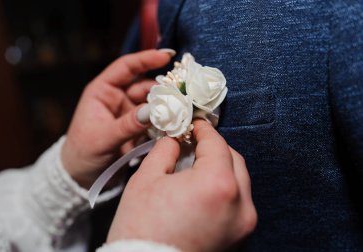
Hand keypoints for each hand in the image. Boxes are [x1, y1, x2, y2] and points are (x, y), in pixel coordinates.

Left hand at [61, 49, 173, 187]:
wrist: (81, 177)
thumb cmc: (82, 153)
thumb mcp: (103, 138)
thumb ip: (127, 125)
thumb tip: (152, 111)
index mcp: (103, 92)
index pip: (126, 68)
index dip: (145, 59)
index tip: (167, 55)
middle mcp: (118, 98)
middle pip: (145, 86)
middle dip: (163, 88)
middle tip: (182, 92)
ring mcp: (130, 114)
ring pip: (153, 104)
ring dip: (167, 107)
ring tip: (182, 110)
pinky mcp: (138, 129)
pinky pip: (155, 121)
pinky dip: (166, 122)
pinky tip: (177, 124)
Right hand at [107, 120, 256, 251]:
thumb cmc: (141, 230)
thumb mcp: (146, 180)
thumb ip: (165, 151)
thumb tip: (175, 140)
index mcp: (217, 184)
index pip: (217, 144)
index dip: (204, 130)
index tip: (194, 124)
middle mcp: (240, 204)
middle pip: (234, 160)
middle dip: (215, 148)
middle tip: (194, 144)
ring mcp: (243, 224)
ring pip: (240, 181)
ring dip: (221, 168)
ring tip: (197, 166)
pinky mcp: (239, 238)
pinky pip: (238, 202)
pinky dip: (224, 189)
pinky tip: (203, 188)